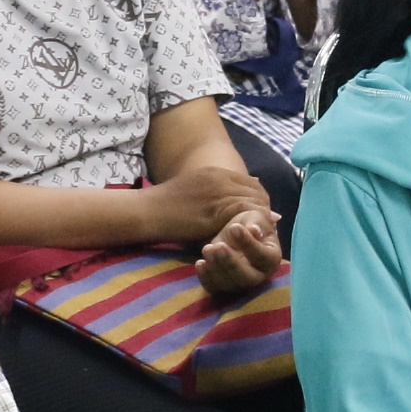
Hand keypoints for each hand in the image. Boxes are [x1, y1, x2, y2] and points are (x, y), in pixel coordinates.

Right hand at [147, 155, 270, 247]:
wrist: (147, 211)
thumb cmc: (165, 206)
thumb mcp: (193, 192)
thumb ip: (215, 194)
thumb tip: (237, 204)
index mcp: (215, 172)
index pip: (251, 183)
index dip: (258, 199)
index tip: (258, 215)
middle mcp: (220, 179)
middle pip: (256, 192)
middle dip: (263, 209)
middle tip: (263, 227)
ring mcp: (218, 193)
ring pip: (253, 203)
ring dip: (259, 219)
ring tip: (259, 235)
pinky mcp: (215, 211)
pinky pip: (243, 215)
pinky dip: (250, 226)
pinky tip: (250, 238)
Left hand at [196, 210, 281, 303]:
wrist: (235, 234)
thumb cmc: (249, 224)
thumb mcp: (255, 217)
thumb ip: (256, 222)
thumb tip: (254, 230)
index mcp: (271, 258)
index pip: (262, 256)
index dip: (248, 243)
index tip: (234, 227)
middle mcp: (259, 276)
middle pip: (246, 277)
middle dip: (230, 262)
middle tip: (218, 245)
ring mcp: (240, 283)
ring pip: (229, 284)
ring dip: (216, 268)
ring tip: (207, 249)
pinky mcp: (223, 286)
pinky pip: (214, 288)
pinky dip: (206, 277)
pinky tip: (200, 263)